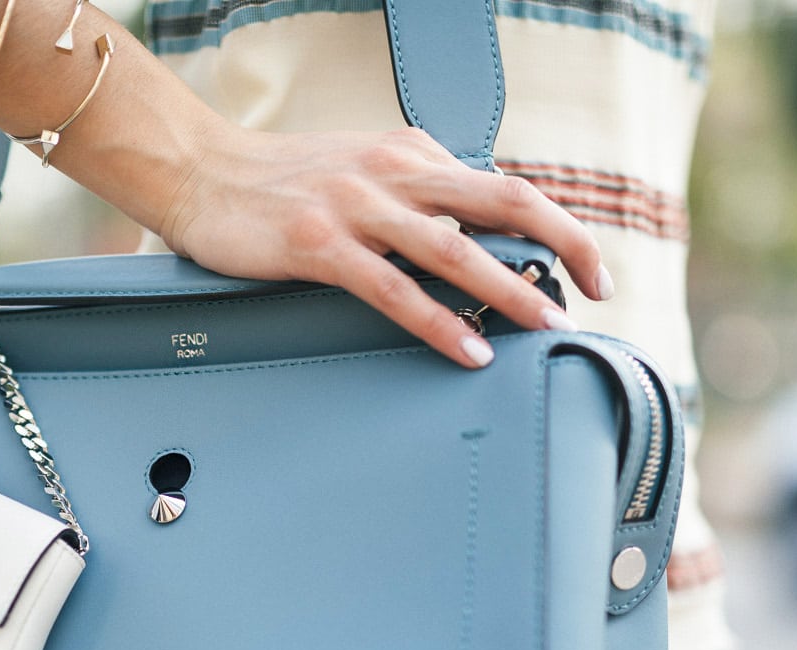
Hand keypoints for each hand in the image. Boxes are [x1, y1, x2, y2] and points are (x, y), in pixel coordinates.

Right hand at [159, 124, 611, 368]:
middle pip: (504, 200)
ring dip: (511, 289)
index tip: (588, 266)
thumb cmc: (278, 182)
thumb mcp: (360, 171)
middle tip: (596, 289)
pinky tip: (470, 348)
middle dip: (563, 243)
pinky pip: (394, 289)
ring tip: (547, 324)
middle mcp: (394, 173)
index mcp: (411, 153)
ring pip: (456, 248)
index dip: (557, 224)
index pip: (503, 186)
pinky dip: (439, 322)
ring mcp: (358, 208)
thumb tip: (467, 233)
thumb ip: (414, 193)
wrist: (199, 172)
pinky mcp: (321, 245)